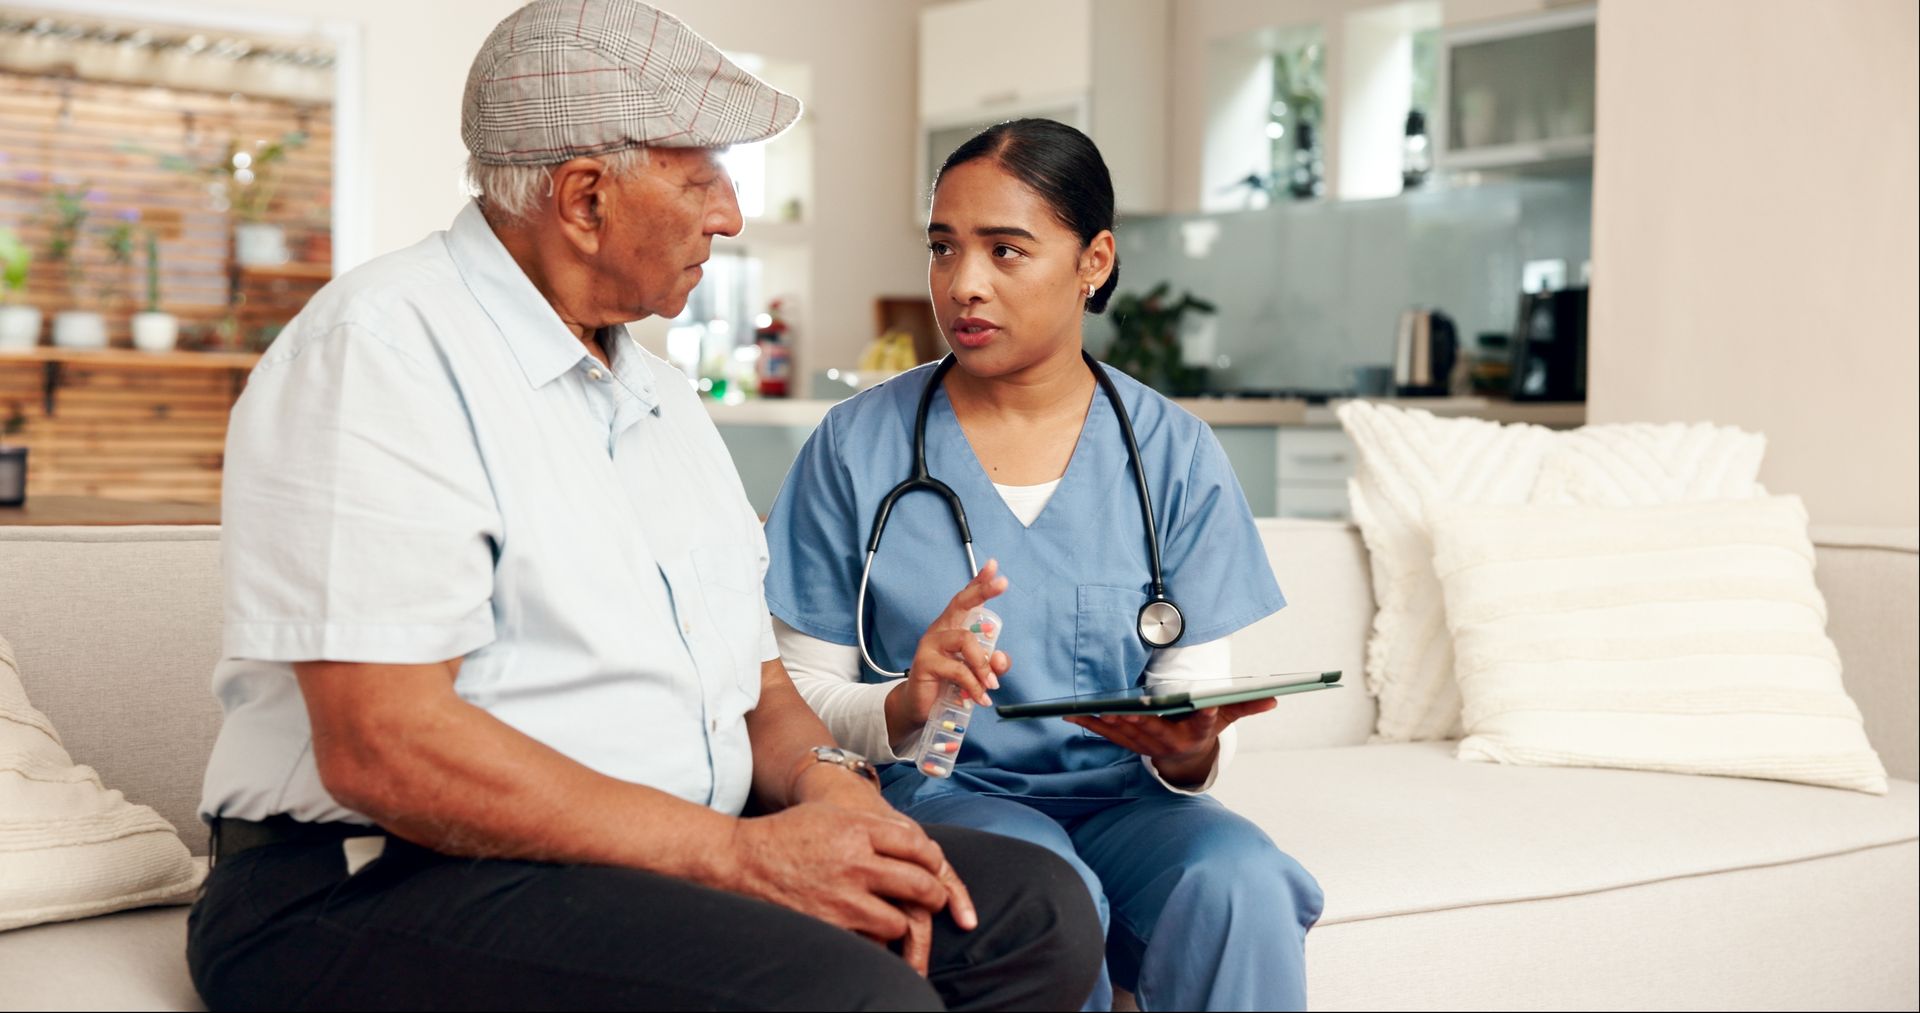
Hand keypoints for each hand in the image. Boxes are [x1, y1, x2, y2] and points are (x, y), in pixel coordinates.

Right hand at [723, 802, 976, 974]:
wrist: (743, 861)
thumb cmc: (790, 834)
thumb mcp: (833, 815)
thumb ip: (875, 827)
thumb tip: (920, 844)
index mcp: (859, 831)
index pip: (918, 846)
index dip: (934, 860)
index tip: (933, 868)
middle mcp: (856, 863)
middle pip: (920, 885)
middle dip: (935, 896)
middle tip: (934, 900)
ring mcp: (843, 899)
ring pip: (900, 922)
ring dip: (902, 922)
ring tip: (897, 917)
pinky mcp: (829, 926)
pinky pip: (870, 942)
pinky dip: (873, 939)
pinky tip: (868, 930)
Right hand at [883, 560, 1010, 744]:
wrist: (919, 707)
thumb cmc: (947, 685)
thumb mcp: (976, 673)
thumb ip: (992, 665)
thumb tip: (1000, 659)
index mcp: (952, 627)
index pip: (965, 599)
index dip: (979, 582)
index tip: (993, 566)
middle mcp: (940, 630)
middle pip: (960, 603)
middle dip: (982, 591)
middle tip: (1002, 583)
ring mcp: (930, 645)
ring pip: (965, 640)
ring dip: (984, 664)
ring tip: (990, 685)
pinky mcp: (925, 663)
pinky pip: (957, 669)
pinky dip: (974, 685)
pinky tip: (980, 698)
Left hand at [1064, 698, 1277, 786]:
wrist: (1185, 756)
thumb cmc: (1203, 726)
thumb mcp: (1226, 715)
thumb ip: (1246, 705)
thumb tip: (1276, 697)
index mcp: (1196, 732)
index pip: (1203, 723)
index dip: (1204, 715)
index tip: (1205, 706)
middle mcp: (1170, 741)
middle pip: (1156, 729)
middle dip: (1141, 720)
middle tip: (1128, 708)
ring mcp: (1146, 744)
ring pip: (1126, 733)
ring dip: (1108, 722)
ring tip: (1091, 710)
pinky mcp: (1128, 741)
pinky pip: (1108, 733)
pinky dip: (1090, 724)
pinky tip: (1071, 713)